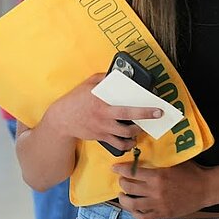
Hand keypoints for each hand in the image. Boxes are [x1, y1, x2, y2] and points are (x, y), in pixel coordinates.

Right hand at [41, 75, 161, 152]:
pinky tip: (130, 141)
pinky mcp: (100, 137)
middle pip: (129, 123)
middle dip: (145, 121)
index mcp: (102, 102)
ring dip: (136, 133)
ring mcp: (103, 129)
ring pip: (125, 135)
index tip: (157, 107)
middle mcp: (104, 117)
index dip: (143, 109)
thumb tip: (116, 74)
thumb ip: (102, 78)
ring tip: (140, 128)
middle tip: (156, 116)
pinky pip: (117, 144)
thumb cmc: (75, 100)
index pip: (127, 106)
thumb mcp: (87, 84)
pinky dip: (126, 144)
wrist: (61, 119)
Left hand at [112, 160, 216, 218]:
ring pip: (132, 205)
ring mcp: (158, 204)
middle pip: (129, 188)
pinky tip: (134, 209)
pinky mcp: (163, 214)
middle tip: (122, 180)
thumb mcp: (174, 162)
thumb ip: (159, 161)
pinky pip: (143, 217)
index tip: (114, 168)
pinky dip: (135, 214)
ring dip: (124, 200)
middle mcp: (155, 191)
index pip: (132, 172)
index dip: (120, 169)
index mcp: (158, 176)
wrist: (206, 188)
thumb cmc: (192, 172)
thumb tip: (144, 156)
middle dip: (122, 183)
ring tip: (123, 196)